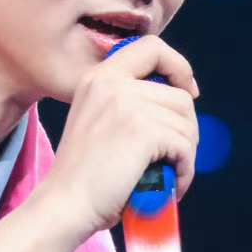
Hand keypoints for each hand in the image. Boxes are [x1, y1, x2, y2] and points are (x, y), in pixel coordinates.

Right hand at [37, 35, 199, 238]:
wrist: (65, 204)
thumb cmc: (83, 176)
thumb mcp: (98, 120)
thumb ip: (127, 103)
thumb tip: (179, 101)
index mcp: (98, 77)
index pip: (152, 47)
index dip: (179, 67)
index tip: (186, 92)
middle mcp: (111, 82)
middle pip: (180, 95)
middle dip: (187, 128)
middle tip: (175, 156)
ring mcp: (127, 104)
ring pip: (186, 123)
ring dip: (186, 153)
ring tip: (169, 176)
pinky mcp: (144, 130)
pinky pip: (185, 147)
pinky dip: (185, 170)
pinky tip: (169, 186)